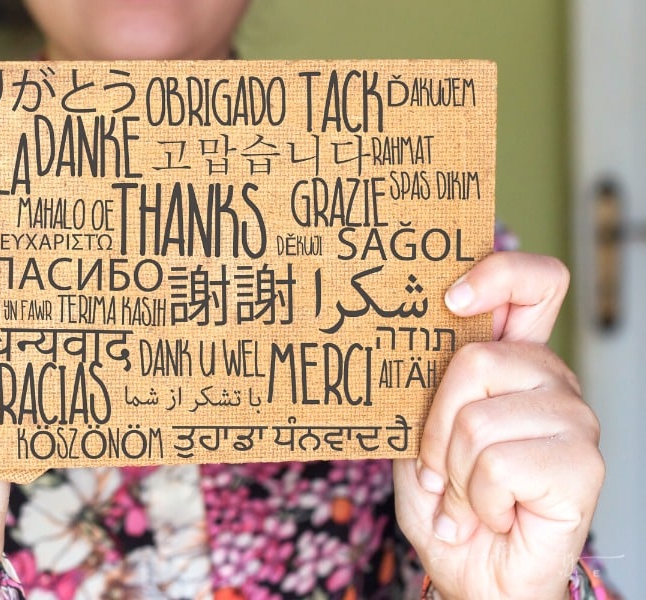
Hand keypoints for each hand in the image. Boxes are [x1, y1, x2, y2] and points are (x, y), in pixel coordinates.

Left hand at [393, 252, 603, 599]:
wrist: (472, 574)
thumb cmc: (445, 504)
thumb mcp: (413, 436)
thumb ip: (418, 389)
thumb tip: (390, 337)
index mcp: (514, 362)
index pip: (534, 285)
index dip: (499, 271)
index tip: (451, 296)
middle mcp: (549, 381)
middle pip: (477, 357)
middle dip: (436, 425)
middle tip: (441, 468)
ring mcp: (572, 419)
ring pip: (477, 419)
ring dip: (455, 472)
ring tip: (469, 496)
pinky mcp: (583, 463)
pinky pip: (498, 462)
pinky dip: (477, 499)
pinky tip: (496, 513)